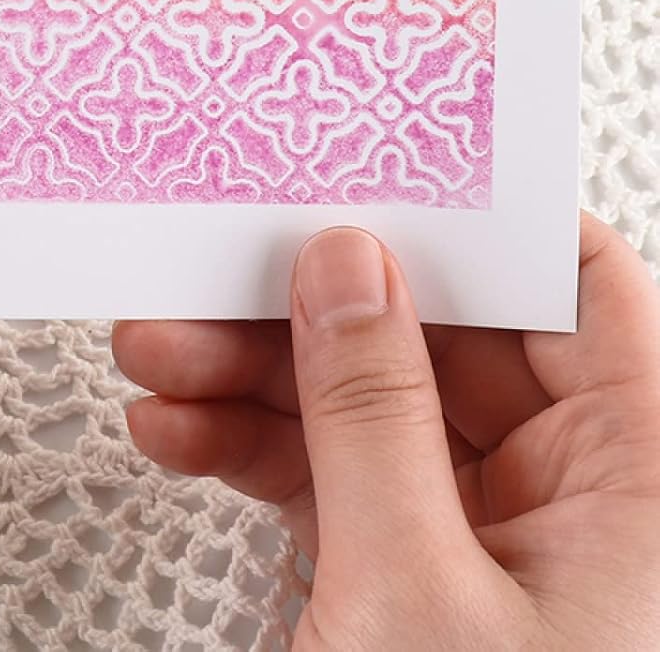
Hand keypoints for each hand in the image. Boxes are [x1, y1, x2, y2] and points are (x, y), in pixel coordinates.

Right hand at [114, 219, 659, 648]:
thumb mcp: (415, 593)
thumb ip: (372, 409)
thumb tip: (348, 263)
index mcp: (645, 479)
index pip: (571, 284)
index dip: (469, 217)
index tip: (354, 172)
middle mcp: (583, 496)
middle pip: (441, 337)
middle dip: (306, 307)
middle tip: (203, 277)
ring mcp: (492, 537)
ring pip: (370, 404)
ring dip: (254, 379)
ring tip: (155, 359)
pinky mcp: (419, 575)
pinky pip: (337, 475)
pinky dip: (255, 453)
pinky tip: (179, 435)